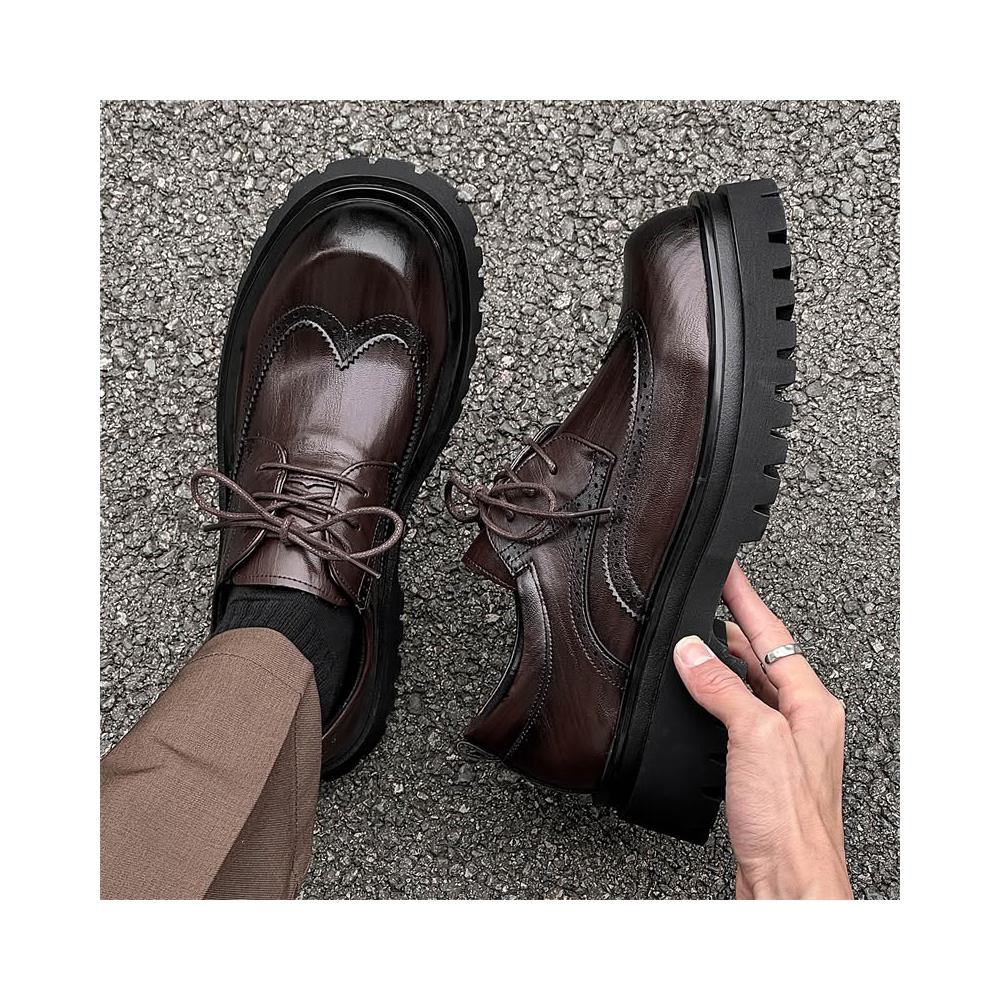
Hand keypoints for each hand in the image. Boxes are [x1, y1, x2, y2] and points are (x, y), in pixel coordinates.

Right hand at [673, 563, 851, 898]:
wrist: (788, 886)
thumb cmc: (788, 824)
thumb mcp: (754, 739)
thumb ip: (722, 689)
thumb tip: (692, 652)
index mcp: (810, 704)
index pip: (772, 634)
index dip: (746, 598)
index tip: (726, 570)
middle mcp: (801, 721)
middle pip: (762, 658)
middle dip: (730, 627)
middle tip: (701, 602)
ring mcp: (782, 746)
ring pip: (748, 687)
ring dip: (720, 663)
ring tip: (692, 642)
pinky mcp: (761, 770)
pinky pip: (735, 717)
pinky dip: (713, 699)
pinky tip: (698, 701)